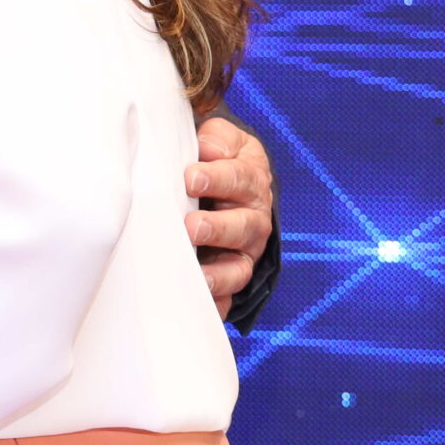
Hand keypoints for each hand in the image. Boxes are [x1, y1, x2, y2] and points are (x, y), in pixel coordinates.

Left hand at [188, 114, 276, 317]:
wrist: (224, 188)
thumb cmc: (212, 160)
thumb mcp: (219, 140)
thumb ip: (215, 139)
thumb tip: (207, 148)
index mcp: (249, 178)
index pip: (239, 177)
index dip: (216, 178)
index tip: (190, 178)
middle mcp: (253, 217)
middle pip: (242, 226)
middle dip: (217, 227)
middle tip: (192, 227)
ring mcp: (244, 251)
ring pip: (239, 267)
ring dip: (218, 272)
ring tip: (196, 274)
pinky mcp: (231, 277)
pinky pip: (229, 296)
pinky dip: (217, 303)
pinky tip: (200, 305)